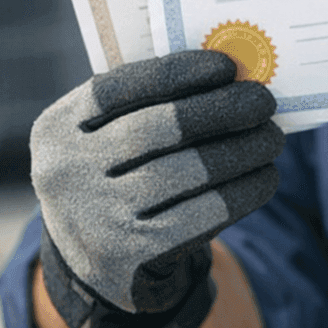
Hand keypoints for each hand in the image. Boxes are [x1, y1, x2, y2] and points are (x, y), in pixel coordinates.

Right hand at [30, 51, 282, 327]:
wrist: (96, 261)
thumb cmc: (119, 175)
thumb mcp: (107, 137)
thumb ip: (150, 104)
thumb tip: (233, 76)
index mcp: (55, 129)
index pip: (116, 89)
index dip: (177, 73)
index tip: (227, 66)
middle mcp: (65, 172)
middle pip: (157, 129)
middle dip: (221, 110)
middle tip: (264, 102)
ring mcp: (94, 218)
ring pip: (185, 173)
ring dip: (242, 151)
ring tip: (272, 138)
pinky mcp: (129, 256)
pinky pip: (200, 216)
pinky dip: (242, 192)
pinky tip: (265, 177)